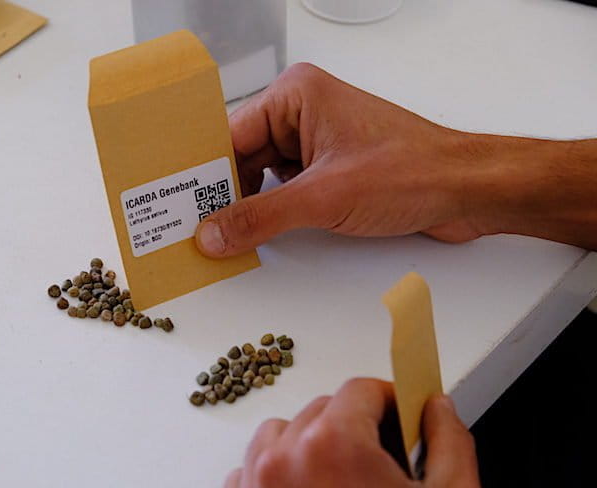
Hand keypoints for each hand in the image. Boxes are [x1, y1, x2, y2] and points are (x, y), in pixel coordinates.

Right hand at [195, 63, 596, 254]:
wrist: (468, 191)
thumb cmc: (411, 172)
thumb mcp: (323, 197)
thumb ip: (260, 217)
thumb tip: (212, 234)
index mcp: (296, 96)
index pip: (229, 134)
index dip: (201, 172)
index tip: (174, 202)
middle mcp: (302, 113)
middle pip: (241, 156)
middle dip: (220, 193)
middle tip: (188, 226)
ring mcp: (317, 142)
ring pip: (261, 176)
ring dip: (245, 206)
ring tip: (214, 236)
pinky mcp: (330, 170)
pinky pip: (284, 189)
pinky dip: (269, 212)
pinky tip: (251, 234)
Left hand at [218, 378, 484, 487]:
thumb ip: (450, 444)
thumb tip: (438, 410)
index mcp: (334, 446)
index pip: (361, 390)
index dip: (390, 399)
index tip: (402, 415)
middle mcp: (283, 460)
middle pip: (322, 410)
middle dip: (356, 427)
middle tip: (383, 463)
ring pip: (280, 436)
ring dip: (310, 446)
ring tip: (341, 483)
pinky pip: (249, 472)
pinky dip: (275, 476)